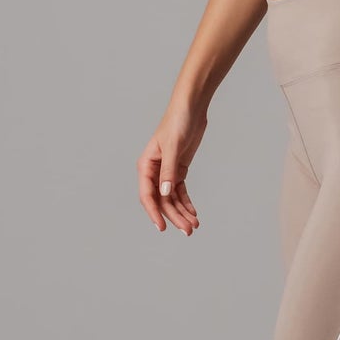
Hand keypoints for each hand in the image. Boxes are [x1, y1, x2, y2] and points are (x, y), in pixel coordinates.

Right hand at [139, 97, 206, 234]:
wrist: (191, 108)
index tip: (162, 227)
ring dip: (182, 213)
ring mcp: (166, 172)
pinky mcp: (178, 170)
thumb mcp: (174, 147)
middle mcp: (154, 171)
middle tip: (187, 230)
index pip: (147, 195)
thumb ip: (169, 171)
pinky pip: (180, 191)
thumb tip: (164, 194)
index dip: (153, 212)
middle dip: (174, 216)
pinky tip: (193, 213)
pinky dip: (187, 203)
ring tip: (194, 226)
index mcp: (146, 165)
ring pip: (171, 198)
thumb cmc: (177, 122)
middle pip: (162, 200)